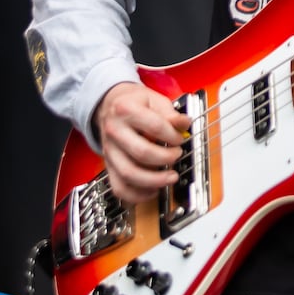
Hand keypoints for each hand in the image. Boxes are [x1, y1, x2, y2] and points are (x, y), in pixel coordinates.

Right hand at [92, 81, 192, 205]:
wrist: (109, 104)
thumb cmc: (134, 102)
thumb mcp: (154, 99)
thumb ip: (170, 113)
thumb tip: (185, 124)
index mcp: (126, 110)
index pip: (154, 127)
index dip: (172, 136)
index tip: (180, 138)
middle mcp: (114, 131)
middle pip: (141, 153)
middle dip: (166, 158)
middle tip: (177, 155)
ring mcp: (110, 151)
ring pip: (129, 174)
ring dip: (155, 180)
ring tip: (171, 177)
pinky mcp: (109, 166)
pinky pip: (119, 188)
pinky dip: (137, 195)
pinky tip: (153, 190)